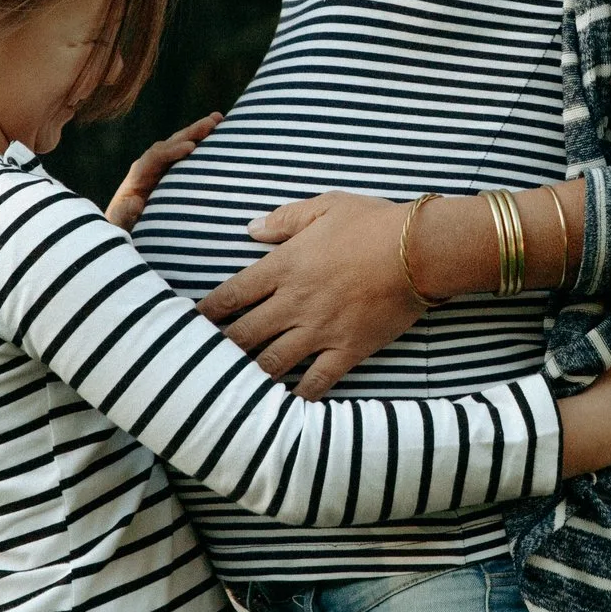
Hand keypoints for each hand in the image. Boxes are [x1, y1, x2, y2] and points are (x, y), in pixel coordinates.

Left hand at [102, 114, 222, 230]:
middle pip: (171, 143)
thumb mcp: (121, 220)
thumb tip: (135, 203)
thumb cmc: (124, 222)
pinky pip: (187, 153)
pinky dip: (201, 143)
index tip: (191, 147)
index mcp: (139, 174)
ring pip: (180, 144)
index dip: (172, 151)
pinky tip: (218, 134)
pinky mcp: (173, 169)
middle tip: (212, 122)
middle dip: (190, 132)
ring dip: (198, 132)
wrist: (127, 222)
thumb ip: (125, 213)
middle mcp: (151, 164)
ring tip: (218, 119)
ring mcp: (163, 165)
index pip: (155, 157)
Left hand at [195, 190, 426, 397]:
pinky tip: (283, 405)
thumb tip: (250, 229)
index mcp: (283, 266)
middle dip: (219, 349)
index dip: (206, 312)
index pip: (232, 295)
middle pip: (243, 334)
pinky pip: (315, 382)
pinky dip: (298, 396)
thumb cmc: (373, 223)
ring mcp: (319, 330)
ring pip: (271, 363)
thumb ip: (284, 219)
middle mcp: (294, 303)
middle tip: (200, 362)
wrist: (420, 250)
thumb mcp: (325, 206)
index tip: (190, 324)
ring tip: (230, 387)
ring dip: (248, 375)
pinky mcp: (346, 350)